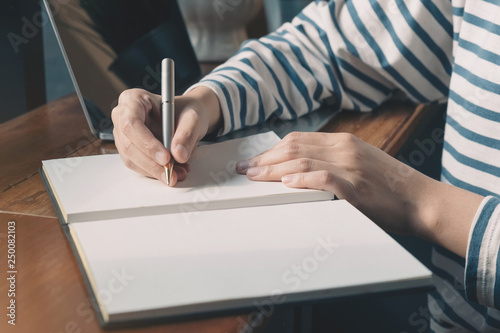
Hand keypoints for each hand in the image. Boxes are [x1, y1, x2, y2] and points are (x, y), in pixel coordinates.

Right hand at [111, 87, 220, 185]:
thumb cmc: (185, 111)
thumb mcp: (192, 118)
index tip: (166, 158)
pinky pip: (138, 165)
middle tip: (172, 172)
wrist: (186, 117)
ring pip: (132, 159)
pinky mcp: (130, 150)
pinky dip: (155, 171)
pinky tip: (173, 171)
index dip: (147, 143)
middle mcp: (122, 116)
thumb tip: (179, 155)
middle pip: (129, 145)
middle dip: (152, 163)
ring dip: (155, 170)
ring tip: (178, 173)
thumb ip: (186, 134)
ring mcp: (123, 135)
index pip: (131, 124)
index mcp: (133, 99)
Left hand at [236, 132, 482, 256]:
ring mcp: (350, 165)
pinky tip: (287, 183)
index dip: (272, 150)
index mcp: (343, 142)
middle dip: (265, 159)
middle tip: (245, 169)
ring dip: (274, 170)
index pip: (298, 140)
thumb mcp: (360, 164)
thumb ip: (333, 161)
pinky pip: (323, 178)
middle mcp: (344, 148)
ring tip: (255, 177)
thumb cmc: (390, 186)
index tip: (255, 160)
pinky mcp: (356, 186)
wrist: (422, 200)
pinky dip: (303, 179)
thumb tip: (300, 169)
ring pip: (302, 161)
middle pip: (294, 148)